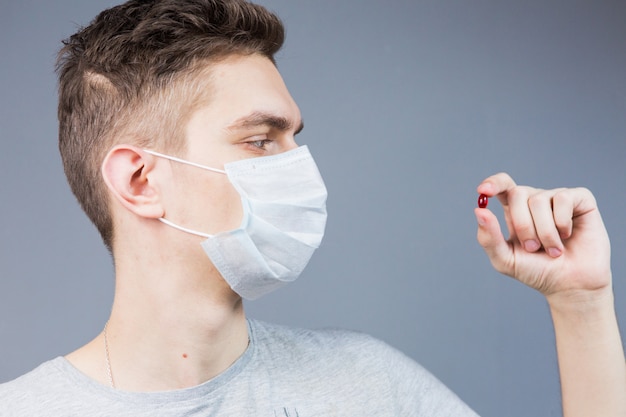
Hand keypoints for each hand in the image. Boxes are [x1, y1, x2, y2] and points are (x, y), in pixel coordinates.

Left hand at [475, 173, 610, 299]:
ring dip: (544, 232)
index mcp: (514, 210)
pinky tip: (567, 235)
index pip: (502, 185)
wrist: (571, 286)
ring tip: (553, 249)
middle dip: (522, 225)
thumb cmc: (537, 272)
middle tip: (532, 247)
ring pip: (539, 200)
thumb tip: (479, 211)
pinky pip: (563, 199)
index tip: (483, 191)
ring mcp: (557, 198)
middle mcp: (535, 200)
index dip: (493, 183)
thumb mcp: (505, 260)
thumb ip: (489, 238)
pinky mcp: (580, 200)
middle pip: (517, 193)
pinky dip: (562, 223)